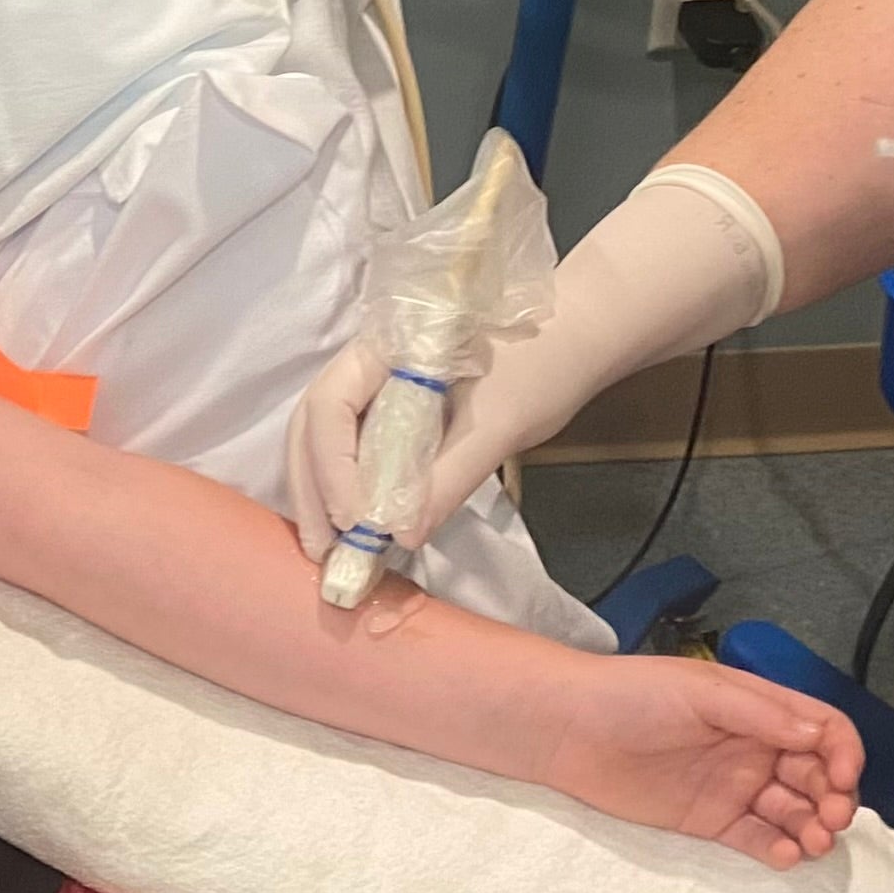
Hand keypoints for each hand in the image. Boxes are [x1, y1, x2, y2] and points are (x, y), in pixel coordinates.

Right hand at [288, 173, 781, 560]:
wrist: (581, 339)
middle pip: (312, 428)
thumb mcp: (501, 425)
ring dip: (322, 498)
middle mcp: (367, 366)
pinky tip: (356, 530)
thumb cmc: (545, 365)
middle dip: (312, 492)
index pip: (330, 407)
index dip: (332, 468)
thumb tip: (399, 538)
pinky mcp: (395, 416)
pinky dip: (348, 492)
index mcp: (384, 347)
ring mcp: (377, 390)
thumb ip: (447, 478)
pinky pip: (355, 452)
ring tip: (331, 551)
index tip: (358, 522)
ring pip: (325, 442)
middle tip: (323, 553)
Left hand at [533, 657, 862, 870]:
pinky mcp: (708, 820)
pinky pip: (756, 839)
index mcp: (759, 708)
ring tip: (813, 842)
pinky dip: (778, 850)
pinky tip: (786, 855)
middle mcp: (754, 747)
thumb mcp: (702, 692)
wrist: (566, 728)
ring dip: (813, 828)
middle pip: (817, 776)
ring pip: (793, 812)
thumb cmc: (627, 694)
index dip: (844, 753)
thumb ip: (762, 716)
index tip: (842, 776)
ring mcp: (733, 786)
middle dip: (834, 798)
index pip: (824, 731)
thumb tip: (818, 738)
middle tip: (831, 817)